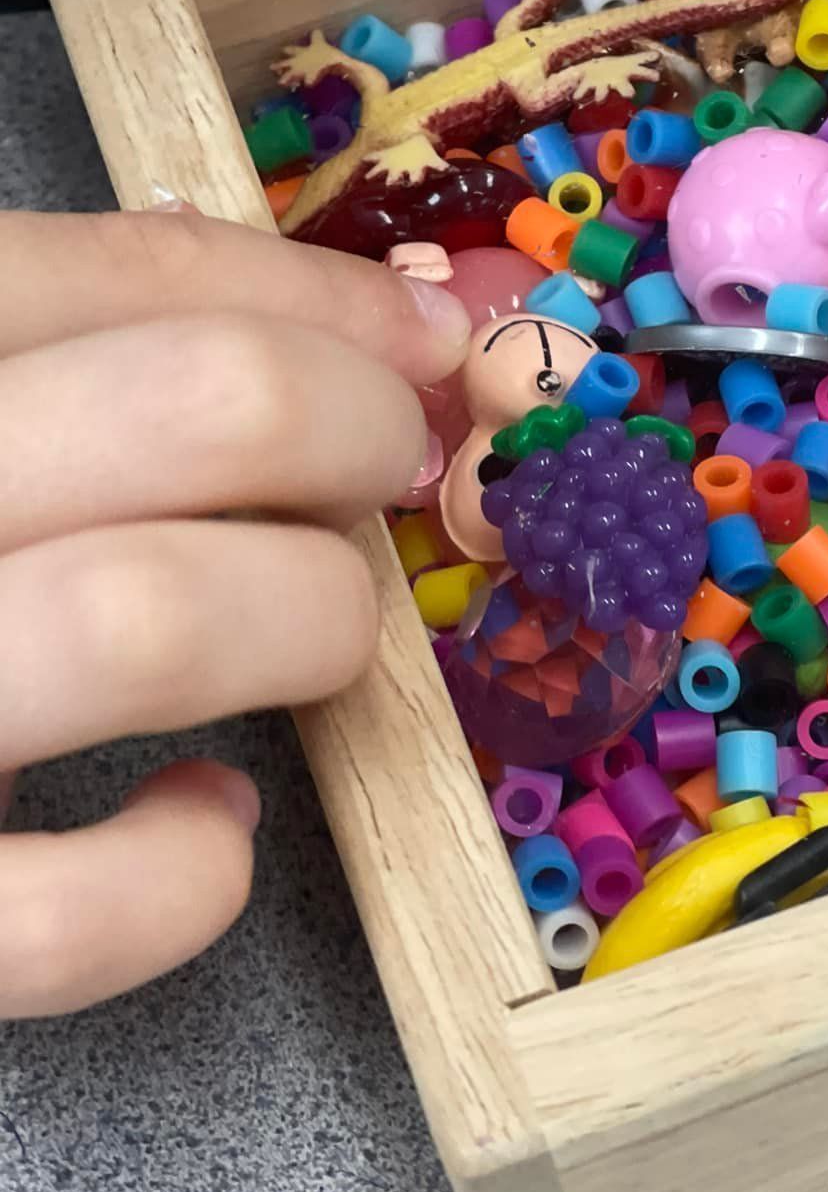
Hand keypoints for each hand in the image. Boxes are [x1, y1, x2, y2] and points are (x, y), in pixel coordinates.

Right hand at [0, 209, 469, 1017]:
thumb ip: (41, 344)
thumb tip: (299, 301)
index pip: (95, 273)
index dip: (309, 299)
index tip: (421, 346)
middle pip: (193, 411)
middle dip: (348, 427)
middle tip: (381, 471)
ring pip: (149, 621)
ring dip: (304, 614)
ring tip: (313, 632)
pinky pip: (58, 917)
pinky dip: (187, 875)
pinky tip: (207, 823)